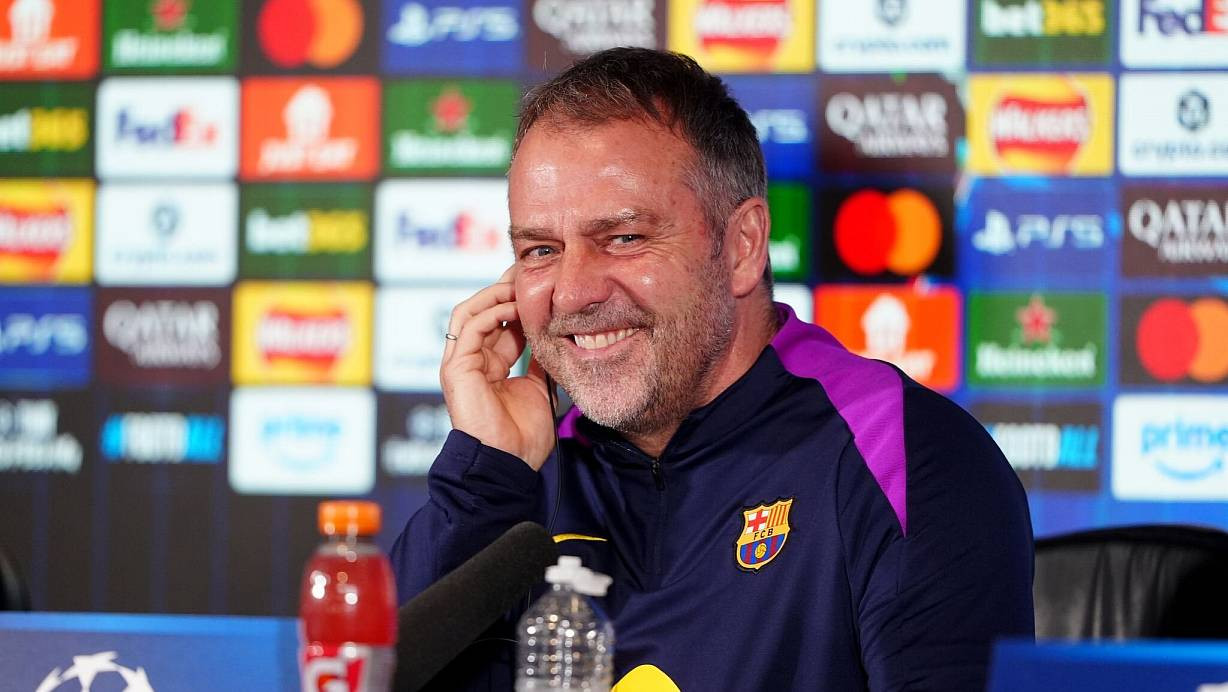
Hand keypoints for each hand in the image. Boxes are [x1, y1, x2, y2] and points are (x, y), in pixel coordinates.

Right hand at [440, 266, 554, 470]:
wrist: (508, 464)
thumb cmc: (522, 437)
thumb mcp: (538, 388)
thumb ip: (539, 362)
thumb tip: (555, 338)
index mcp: (488, 366)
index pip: (499, 322)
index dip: (517, 302)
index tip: (540, 284)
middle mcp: (471, 361)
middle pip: (482, 311)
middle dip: (505, 288)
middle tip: (529, 271)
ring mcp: (460, 364)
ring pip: (470, 312)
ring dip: (495, 294)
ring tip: (518, 283)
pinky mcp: (455, 369)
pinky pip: (469, 328)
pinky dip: (490, 312)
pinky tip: (513, 306)